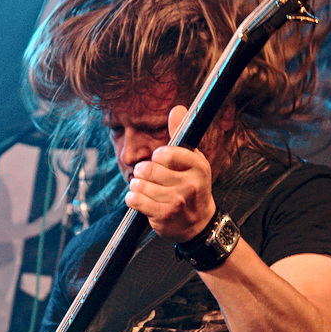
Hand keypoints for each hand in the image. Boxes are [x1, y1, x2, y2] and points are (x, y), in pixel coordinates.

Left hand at [125, 105, 215, 241]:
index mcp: (198, 165)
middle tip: (148, 176)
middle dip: (142, 171)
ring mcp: (176, 201)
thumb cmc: (191, 186)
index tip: (161, 161)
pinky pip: (134, 200)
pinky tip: (141, 200)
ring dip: (137, 186)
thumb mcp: (192, 159)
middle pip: (148, 169)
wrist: (197, 223)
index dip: (157, 156)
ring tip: (146, 189)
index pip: (166, 153)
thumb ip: (181, 134)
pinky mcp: (163, 215)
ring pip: (139, 184)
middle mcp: (190, 184)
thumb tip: (177, 108)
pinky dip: (133, 198)